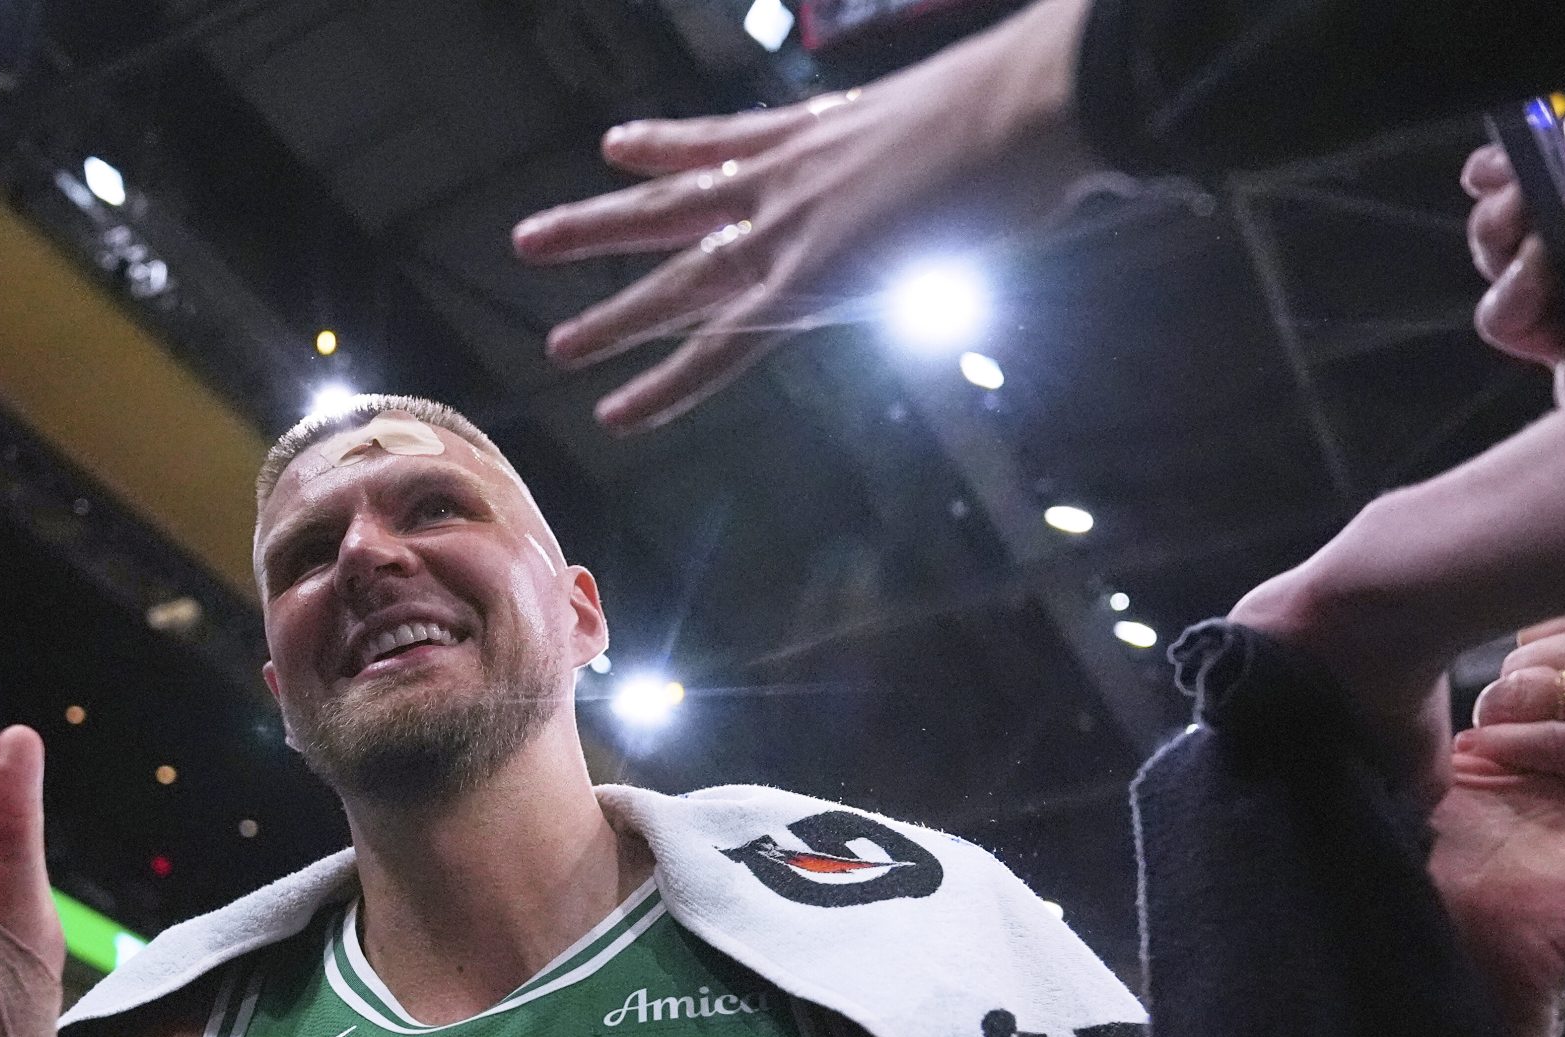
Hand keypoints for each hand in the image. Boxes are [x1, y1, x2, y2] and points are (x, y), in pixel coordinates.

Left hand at [511, 0, 1091, 432]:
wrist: (1035, 102)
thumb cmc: (1034, 101)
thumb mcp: (979, 112)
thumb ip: (967, 141)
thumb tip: (1030, 154)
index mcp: (823, 130)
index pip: (727, 140)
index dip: (668, 144)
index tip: (619, 145)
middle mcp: (789, 177)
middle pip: (671, 205)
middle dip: (599, 224)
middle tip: (530, 237)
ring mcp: (791, 227)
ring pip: (675, 280)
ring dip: (613, 315)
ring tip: (555, 343)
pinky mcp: (808, 280)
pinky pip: (719, 347)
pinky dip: (669, 384)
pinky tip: (619, 408)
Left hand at [1460, 589, 1564, 812]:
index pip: (1547, 612)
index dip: (1540, 650)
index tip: (1542, 673)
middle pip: (1521, 654)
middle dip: (1516, 686)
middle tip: (1518, 715)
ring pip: (1512, 692)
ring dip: (1503, 716)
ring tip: (1504, 738)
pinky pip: (1533, 741)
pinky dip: (1503, 749)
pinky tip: (1488, 758)